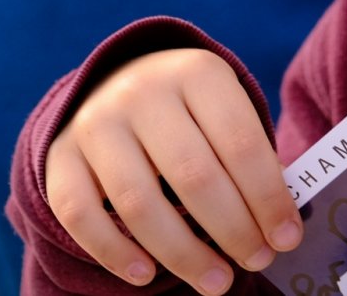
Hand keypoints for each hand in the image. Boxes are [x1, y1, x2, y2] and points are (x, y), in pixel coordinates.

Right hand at [44, 49, 303, 294]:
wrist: (117, 84)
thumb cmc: (190, 113)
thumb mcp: (224, 111)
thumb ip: (250, 159)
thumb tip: (280, 226)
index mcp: (196, 72)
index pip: (241, 143)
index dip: (268, 198)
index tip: (286, 237)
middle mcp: (142, 90)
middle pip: (194, 176)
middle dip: (233, 229)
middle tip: (256, 260)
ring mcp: (96, 122)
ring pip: (140, 203)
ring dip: (183, 253)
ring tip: (217, 281)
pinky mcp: (60, 156)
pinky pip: (82, 215)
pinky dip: (115, 253)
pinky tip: (147, 276)